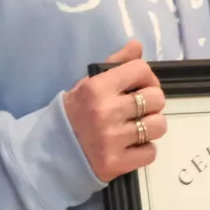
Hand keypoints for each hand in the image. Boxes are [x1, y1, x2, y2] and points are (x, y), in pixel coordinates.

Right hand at [61, 40, 165, 182]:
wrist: (50, 153)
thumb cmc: (73, 114)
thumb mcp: (88, 84)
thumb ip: (115, 64)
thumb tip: (137, 45)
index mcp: (97, 88)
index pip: (141, 70)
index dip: (146, 76)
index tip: (139, 85)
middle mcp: (106, 112)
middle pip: (156, 98)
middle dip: (152, 102)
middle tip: (139, 109)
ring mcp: (112, 139)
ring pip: (158, 125)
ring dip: (151, 126)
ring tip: (137, 128)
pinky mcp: (117, 163)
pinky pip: (151, 152)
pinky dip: (144, 149)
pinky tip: (131, 146)